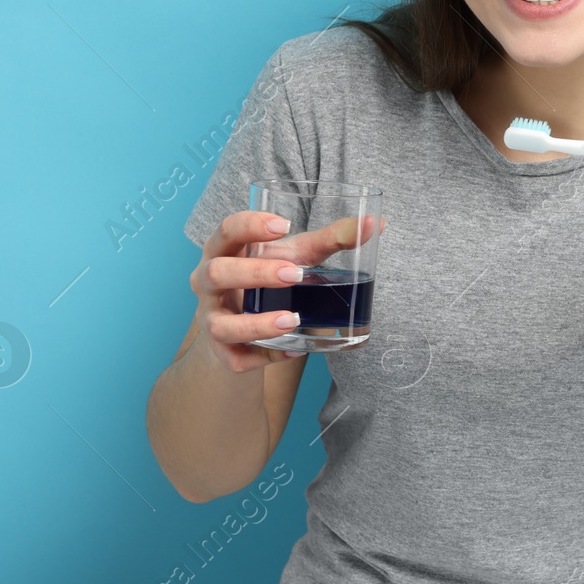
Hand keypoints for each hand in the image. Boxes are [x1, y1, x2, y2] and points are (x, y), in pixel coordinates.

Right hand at [188, 210, 385, 370]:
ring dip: (257, 323)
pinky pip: (236, 359)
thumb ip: (330, 240)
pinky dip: (264, 357)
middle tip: (295, 274)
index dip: (249, 225)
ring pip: (219, 324)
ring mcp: (211, 320)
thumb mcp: (295, 256)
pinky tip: (292, 352)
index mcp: (225, 250)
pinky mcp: (222, 352)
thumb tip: (376, 224)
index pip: (226, 230)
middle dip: (255, 273)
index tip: (283, 225)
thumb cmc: (268, 279)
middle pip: (217, 272)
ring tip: (294, 320)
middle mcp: (208, 284)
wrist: (243, 331)